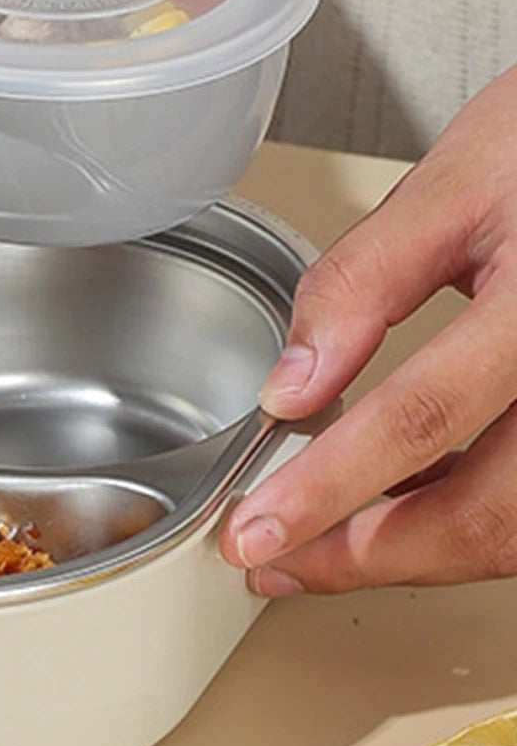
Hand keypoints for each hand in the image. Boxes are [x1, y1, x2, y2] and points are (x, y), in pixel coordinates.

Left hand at [222, 64, 516, 592]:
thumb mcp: (453, 185)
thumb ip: (362, 285)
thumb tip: (292, 387)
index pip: (419, 420)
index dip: (329, 491)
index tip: (257, 533)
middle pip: (487, 516)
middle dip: (366, 555)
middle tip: (276, 560)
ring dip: (417, 545)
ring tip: (323, 538)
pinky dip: (468, 511)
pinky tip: (401, 499)